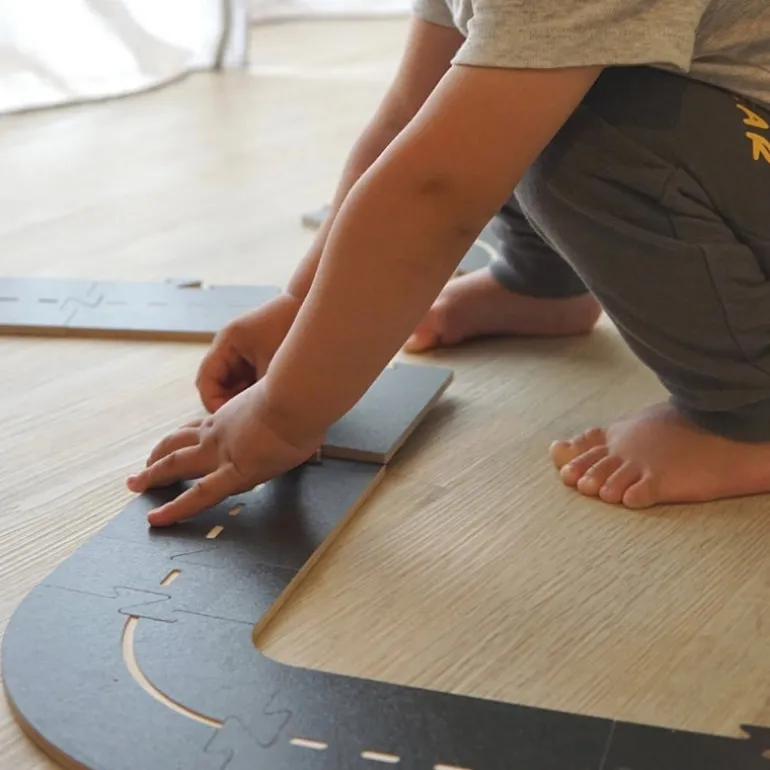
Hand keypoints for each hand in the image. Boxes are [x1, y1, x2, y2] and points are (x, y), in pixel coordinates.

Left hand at [126, 383, 321, 526]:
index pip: (200, 427)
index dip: (184, 436)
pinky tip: (158, 519)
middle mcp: (219, 432)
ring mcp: (220, 451)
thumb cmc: (301, 396)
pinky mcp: (232, 472)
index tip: (176, 441)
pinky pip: (197, 496)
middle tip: (143, 469)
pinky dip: (174, 509)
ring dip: (152, 475)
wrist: (299, 397)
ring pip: (174, 463)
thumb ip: (286, 410)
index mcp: (233, 415)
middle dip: (157, 457)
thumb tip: (305, 412)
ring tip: (137, 485)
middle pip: (177, 444)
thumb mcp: (287, 400)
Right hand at [197, 292, 301, 412]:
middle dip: (229, 403)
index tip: (232, 420)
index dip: (215, 404)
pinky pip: (246, 378)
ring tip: (262, 406)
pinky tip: (271, 397)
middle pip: (216, 384)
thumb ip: (256, 393)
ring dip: (242, 398)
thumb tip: (246, 420)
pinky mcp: (256, 354)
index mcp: (227, 341)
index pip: (206, 380)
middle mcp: (230, 345)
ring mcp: (242, 349)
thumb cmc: (293, 330)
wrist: (312, 306)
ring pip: (232, 384)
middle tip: (249, 418)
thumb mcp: (274, 367)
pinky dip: (254, 390)